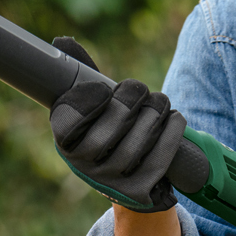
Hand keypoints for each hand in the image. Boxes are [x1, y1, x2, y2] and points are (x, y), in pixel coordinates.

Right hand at [49, 37, 187, 212]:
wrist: (127, 177)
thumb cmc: (106, 128)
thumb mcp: (91, 105)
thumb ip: (80, 74)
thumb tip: (61, 43)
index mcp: (66, 142)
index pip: (66, 121)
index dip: (86, 101)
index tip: (104, 89)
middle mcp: (84, 166)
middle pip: (109, 129)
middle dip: (131, 100)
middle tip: (140, 90)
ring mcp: (111, 182)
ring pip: (137, 143)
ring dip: (155, 114)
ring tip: (160, 103)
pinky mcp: (139, 192)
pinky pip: (158, 160)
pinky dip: (171, 134)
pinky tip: (175, 119)